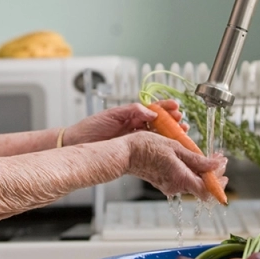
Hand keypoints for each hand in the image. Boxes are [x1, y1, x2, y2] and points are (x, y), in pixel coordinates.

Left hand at [64, 100, 186, 145]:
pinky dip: (161, 147)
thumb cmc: (91, 128)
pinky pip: (150, 148)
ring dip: (170, 134)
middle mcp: (135, 126)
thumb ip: (132, 111)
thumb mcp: (112, 115)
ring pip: (158, 136)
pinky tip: (169, 148)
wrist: (77, 144)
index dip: (166, 108)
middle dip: (173, 121)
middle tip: (182, 122)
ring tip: (181, 133)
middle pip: (159, 123)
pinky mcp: (132, 151)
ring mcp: (135, 139)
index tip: (176, 107)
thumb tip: (151, 112)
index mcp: (131, 115)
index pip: (153, 109)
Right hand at [125, 131, 228, 200]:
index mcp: (181, 178)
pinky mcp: (163, 182)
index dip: (219, 182)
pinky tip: (190, 158)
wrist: (125, 153)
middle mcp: (175, 186)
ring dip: (202, 170)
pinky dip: (190, 170)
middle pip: (202, 186)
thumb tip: (216, 165)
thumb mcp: (175, 147)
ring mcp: (169, 186)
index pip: (208, 190)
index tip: (223, 166)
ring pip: (192, 182)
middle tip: (217, 158)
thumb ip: (197, 159)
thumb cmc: (146, 147)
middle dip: (213, 173)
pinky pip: (182, 179)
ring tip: (205, 155)